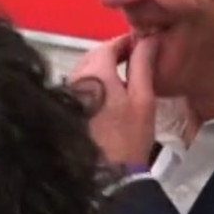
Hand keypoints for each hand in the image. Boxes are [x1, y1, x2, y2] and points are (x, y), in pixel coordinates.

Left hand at [68, 33, 159, 166]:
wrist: (110, 173)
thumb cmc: (129, 138)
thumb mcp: (143, 98)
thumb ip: (143, 65)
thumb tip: (148, 40)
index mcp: (94, 73)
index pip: (109, 45)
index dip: (126, 42)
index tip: (142, 44)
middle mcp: (75, 79)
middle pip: (94, 55)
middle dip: (115, 54)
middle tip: (137, 58)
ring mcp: (67, 93)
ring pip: (86, 69)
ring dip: (104, 68)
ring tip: (126, 75)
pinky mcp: (65, 106)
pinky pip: (80, 85)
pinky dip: (95, 82)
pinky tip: (109, 93)